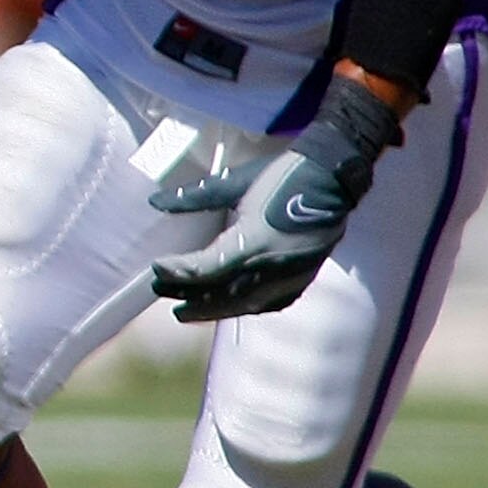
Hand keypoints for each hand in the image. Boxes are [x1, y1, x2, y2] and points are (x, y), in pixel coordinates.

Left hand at [147, 78, 401, 322]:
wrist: (332, 178)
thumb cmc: (281, 176)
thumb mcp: (236, 183)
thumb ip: (196, 196)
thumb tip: (155, 201)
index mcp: (254, 239)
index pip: (207, 268)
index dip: (179, 272)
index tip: (156, 268)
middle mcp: (272, 265)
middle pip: (222, 293)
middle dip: (189, 295)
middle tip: (160, 292)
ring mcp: (290, 276)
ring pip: (244, 304)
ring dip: (212, 308)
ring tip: (185, 311)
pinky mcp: (303, 279)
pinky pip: (269, 303)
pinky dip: (244, 308)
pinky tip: (228, 308)